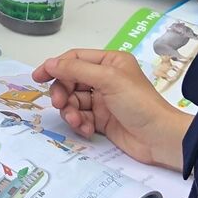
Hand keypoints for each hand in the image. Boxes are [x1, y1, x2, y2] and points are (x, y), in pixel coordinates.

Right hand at [29, 49, 188, 169]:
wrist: (159, 139)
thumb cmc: (139, 103)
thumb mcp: (108, 80)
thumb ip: (76, 69)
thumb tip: (50, 63)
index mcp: (109, 62)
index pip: (74, 59)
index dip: (55, 66)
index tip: (38, 78)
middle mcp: (105, 78)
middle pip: (70, 81)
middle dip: (63, 93)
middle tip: (61, 105)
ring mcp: (103, 100)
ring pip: (73, 101)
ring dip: (71, 112)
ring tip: (78, 122)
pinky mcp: (102, 120)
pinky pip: (81, 117)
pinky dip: (80, 123)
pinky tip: (86, 129)